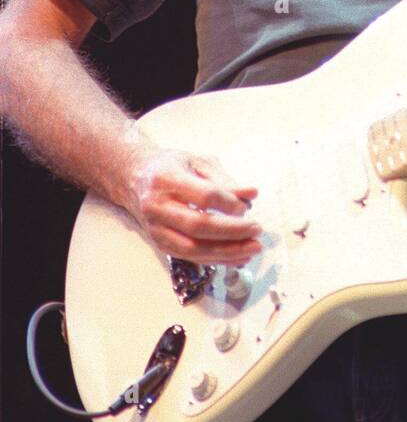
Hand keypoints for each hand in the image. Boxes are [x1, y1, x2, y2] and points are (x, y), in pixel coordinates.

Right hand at [122, 144, 261, 265]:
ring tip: (253, 248)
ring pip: (193, 249)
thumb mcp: (197, 162)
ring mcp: (156, 229)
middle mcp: (157, 206)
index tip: (246, 206)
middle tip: (257, 230)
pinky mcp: (160, 245)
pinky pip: (190, 258)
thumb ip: (224, 179)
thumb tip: (251, 194)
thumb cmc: (171, 166)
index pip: (203, 196)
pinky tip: (238, 257)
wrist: (135, 178)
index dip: (228, 203)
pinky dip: (217, 260)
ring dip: (227, 252)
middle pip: (198, 226)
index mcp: (166, 179)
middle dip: (232, 231)